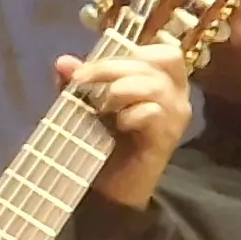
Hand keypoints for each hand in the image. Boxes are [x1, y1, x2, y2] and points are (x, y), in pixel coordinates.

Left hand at [59, 43, 192, 209]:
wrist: (111, 188)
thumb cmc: (104, 140)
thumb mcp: (86, 106)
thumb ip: (77, 83)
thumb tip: (63, 61)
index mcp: (163, 83)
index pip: (165, 52)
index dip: (132, 51)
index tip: (98, 65)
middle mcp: (176, 96)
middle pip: (155, 63)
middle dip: (111, 67)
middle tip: (81, 80)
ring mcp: (174, 117)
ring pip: (154, 85)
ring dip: (119, 90)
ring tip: (102, 107)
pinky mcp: (166, 138)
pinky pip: (153, 113)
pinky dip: (130, 115)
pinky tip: (118, 126)